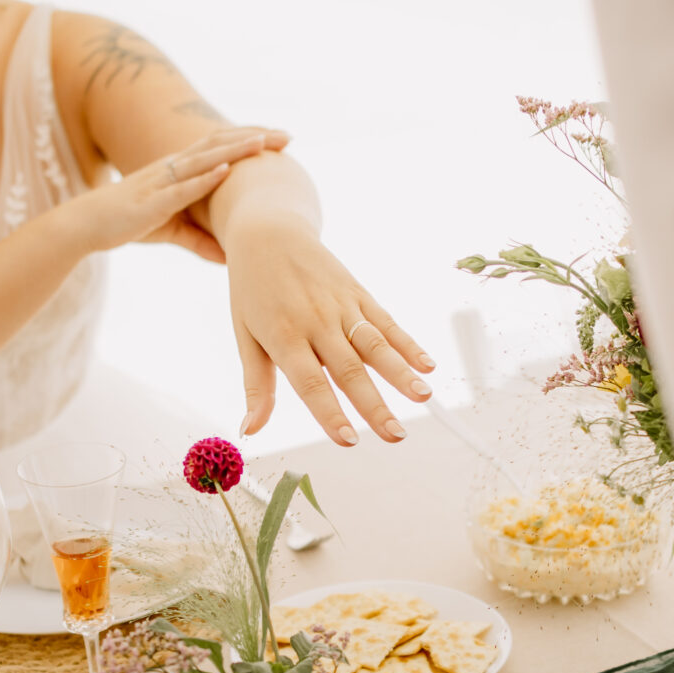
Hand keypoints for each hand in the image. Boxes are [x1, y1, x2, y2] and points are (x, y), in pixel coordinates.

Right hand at [57, 127, 287, 256]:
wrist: (86, 225)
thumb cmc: (127, 223)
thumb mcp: (171, 231)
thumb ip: (200, 241)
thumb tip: (229, 258)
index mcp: (180, 169)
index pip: (221, 146)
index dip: (250, 139)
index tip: (280, 138)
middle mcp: (174, 167)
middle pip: (220, 144)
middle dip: (255, 138)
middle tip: (288, 136)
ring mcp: (162, 181)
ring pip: (204, 158)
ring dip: (235, 149)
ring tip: (263, 143)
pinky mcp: (151, 201)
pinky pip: (181, 187)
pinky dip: (203, 178)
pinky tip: (224, 170)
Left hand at [223, 218, 435, 445]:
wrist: (268, 232)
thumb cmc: (253, 290)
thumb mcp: (245, 336)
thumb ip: (256, 386)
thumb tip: (248, 430)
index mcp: (284, 336)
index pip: (310, 382)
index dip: (330, 412)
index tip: (349, 440)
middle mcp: (316, 321)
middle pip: (350, 369)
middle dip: (374, 406)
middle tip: (395, 435)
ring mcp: (341, 306)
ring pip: (375, 345)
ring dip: (401, 373)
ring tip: (423, 397)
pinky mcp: (358, 293)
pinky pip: (386, 321)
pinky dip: (408, 343)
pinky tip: (428, 364)